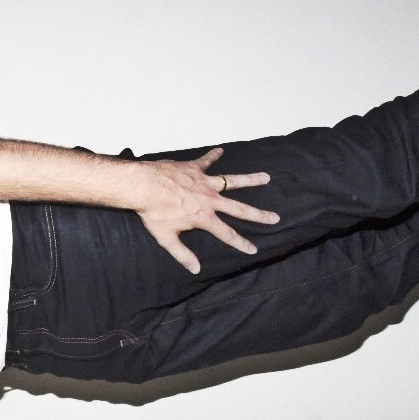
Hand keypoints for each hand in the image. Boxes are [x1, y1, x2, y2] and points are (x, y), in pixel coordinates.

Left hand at [133, 148, 275, 273]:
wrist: (143, 186)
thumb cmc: (152, 212)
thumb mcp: (167, 238)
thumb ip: (182, 254)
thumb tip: (196, 269)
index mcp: (203, 217)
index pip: (226, 234)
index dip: (241, 243)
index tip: (254, 249)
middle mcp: (209, 199)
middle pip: (239, 208)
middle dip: (258, 215)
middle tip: (275, 217)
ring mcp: (203, 182)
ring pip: (232, 181)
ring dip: (250, 180)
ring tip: (266, 177)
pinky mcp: (194, 168)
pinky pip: (206, 161)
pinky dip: (212, 156)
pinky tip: (220, 150)